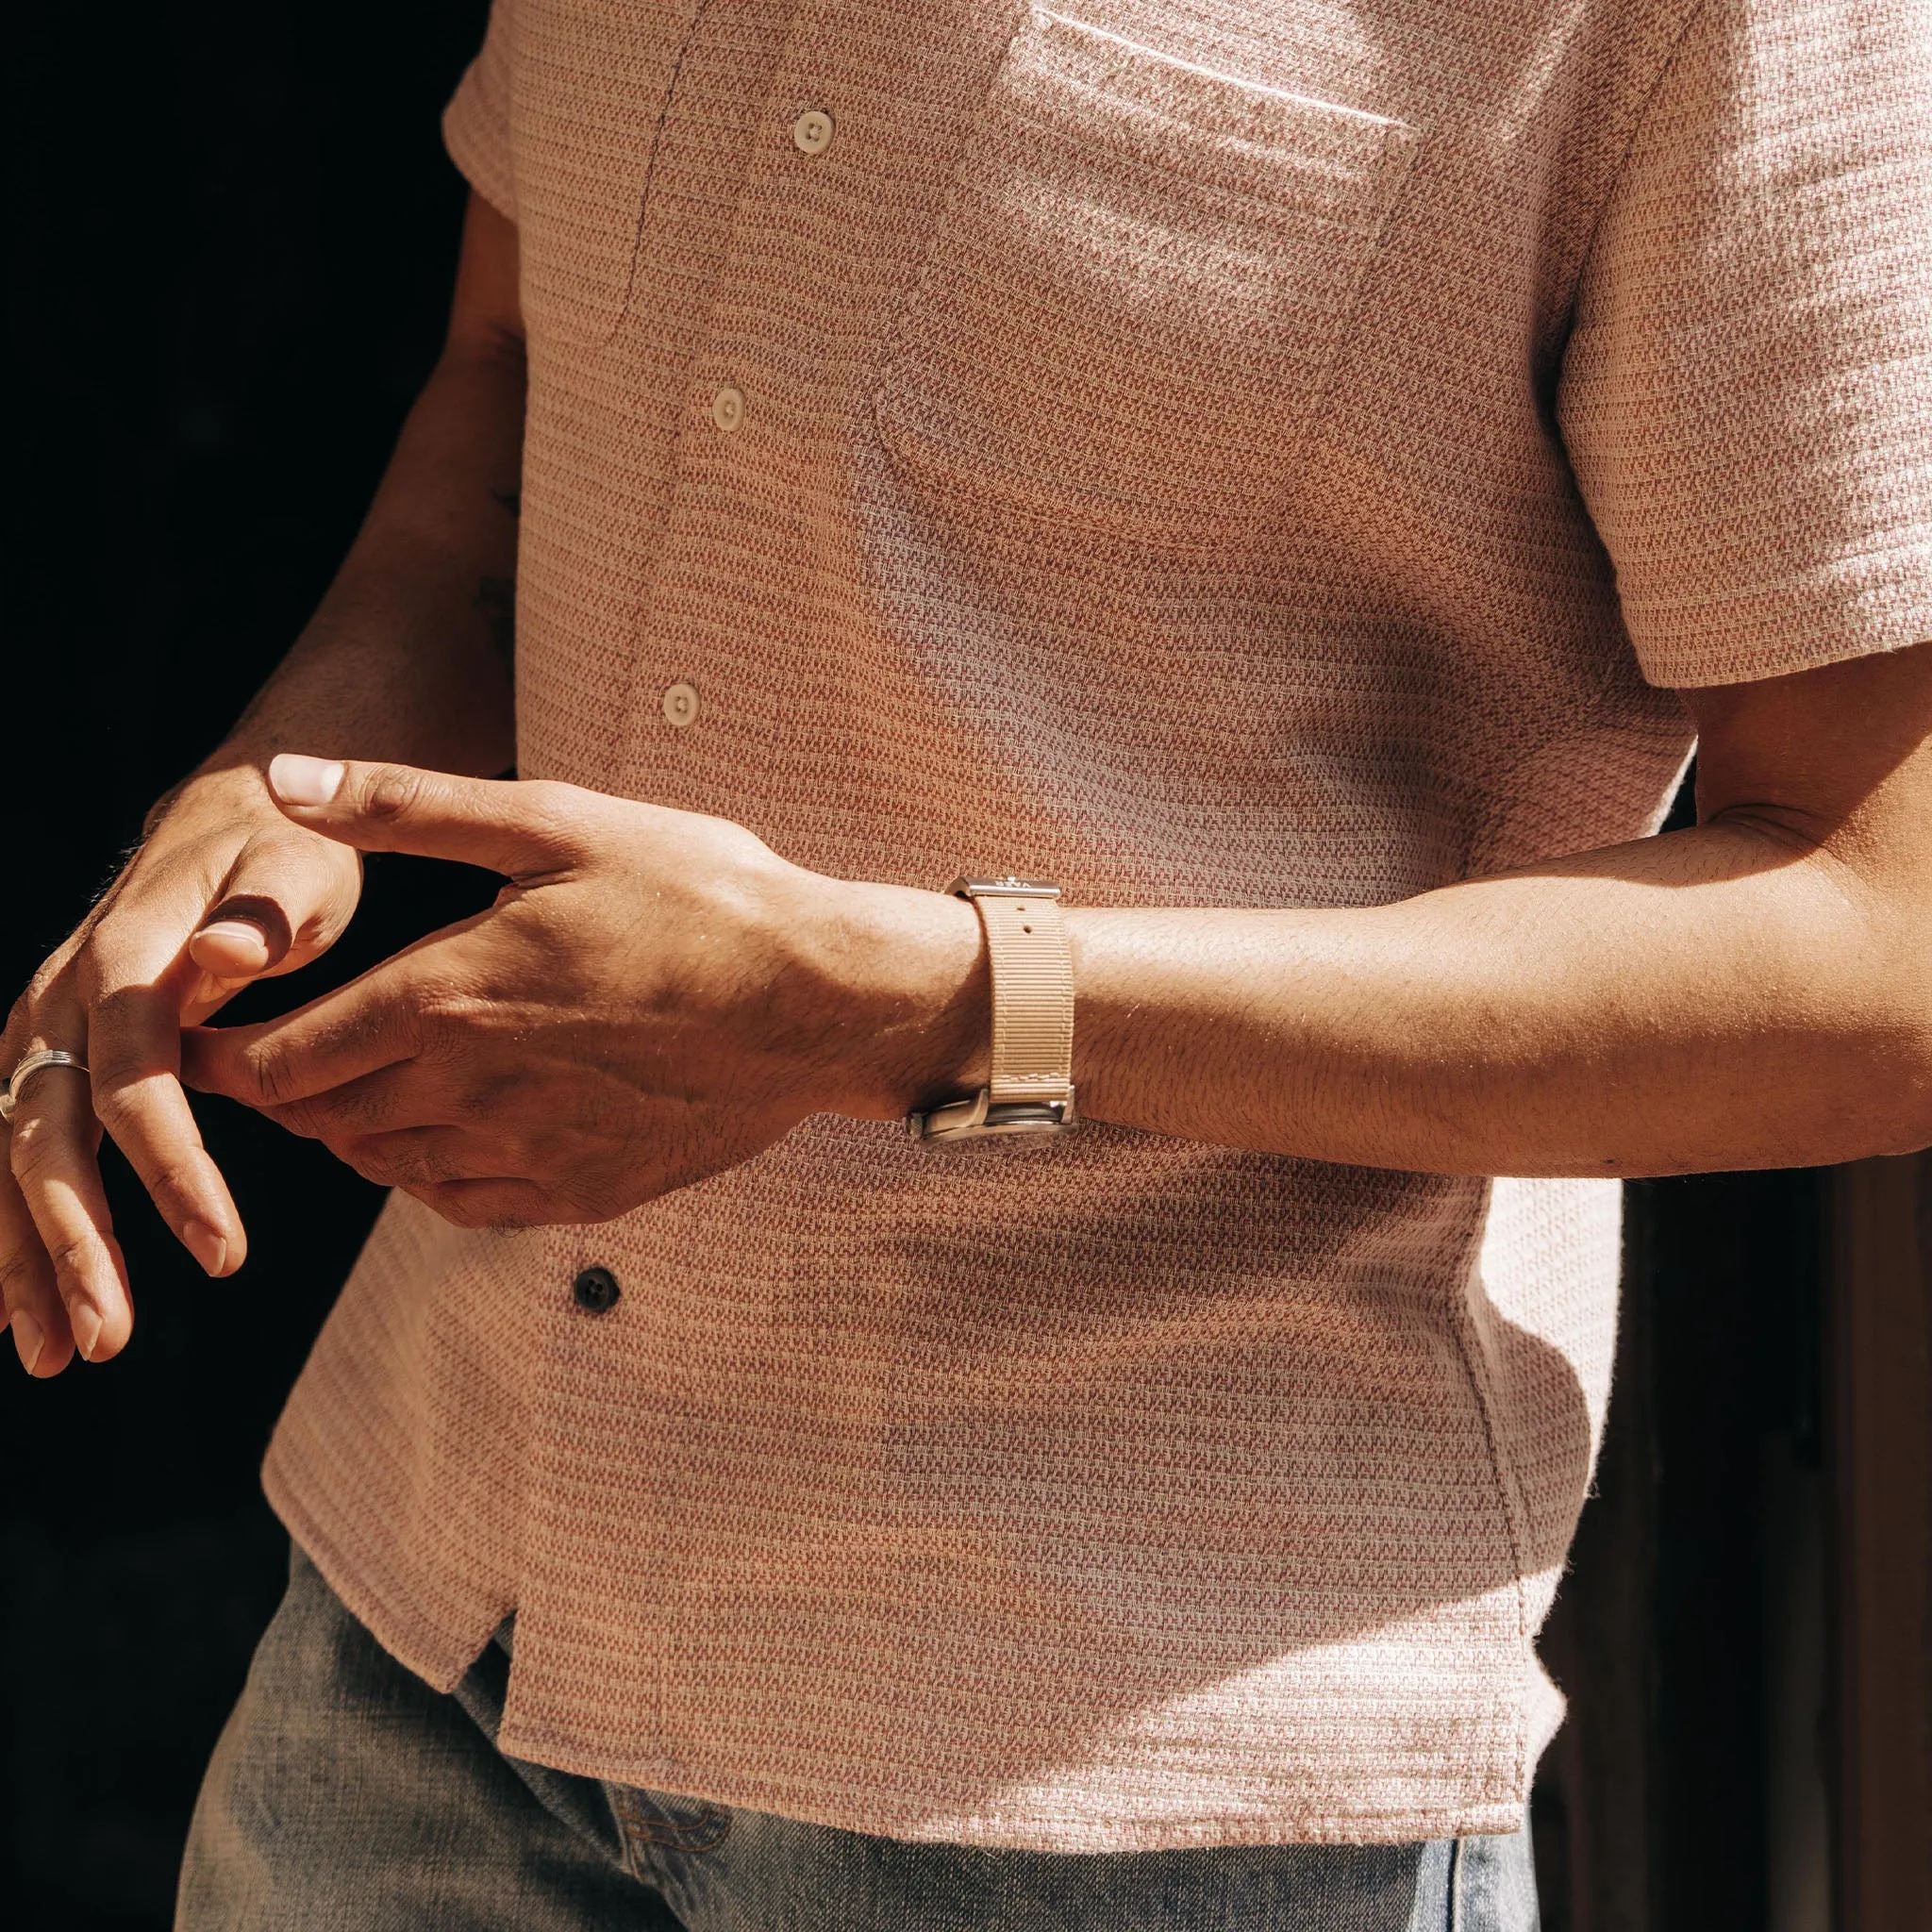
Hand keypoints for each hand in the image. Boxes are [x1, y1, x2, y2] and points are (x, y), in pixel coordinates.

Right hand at [2, 764, 364, 1374]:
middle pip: (47, 1132)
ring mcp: (40, 1031)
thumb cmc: (287, 850)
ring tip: (59, 1356)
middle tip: (111, 1339)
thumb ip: (268, 915)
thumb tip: (223, 957)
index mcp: (127, 953)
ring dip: (28, 1259)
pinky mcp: (43, 1058)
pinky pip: (9, 1151)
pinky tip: (10, 1316)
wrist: (234, 815)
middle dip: (75, 1242)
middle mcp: (60, 998)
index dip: (172, 1167)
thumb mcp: (301, 865)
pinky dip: (9, 1230)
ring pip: (11, 1156)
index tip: (223, 1251)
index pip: (135, 1077)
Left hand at [184, 757, 986, 1227]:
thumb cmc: (699, 895)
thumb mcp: (556, 823)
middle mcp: (470, 1093)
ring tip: (353, 1081)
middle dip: (277, 1087)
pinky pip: (461, 1203)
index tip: (193, 1031)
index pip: (279, 1058)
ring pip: (384, 1164)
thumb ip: (408, 807)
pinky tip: (442, 1131)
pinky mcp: (581, 1191)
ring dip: (348, 1127)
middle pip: (320, 1119)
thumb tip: (283, 777)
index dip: (217, 1053)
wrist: (820, 1000)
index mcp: (446, 998)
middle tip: (268, 1049)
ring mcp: (528, 1154)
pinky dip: (423, 1171)